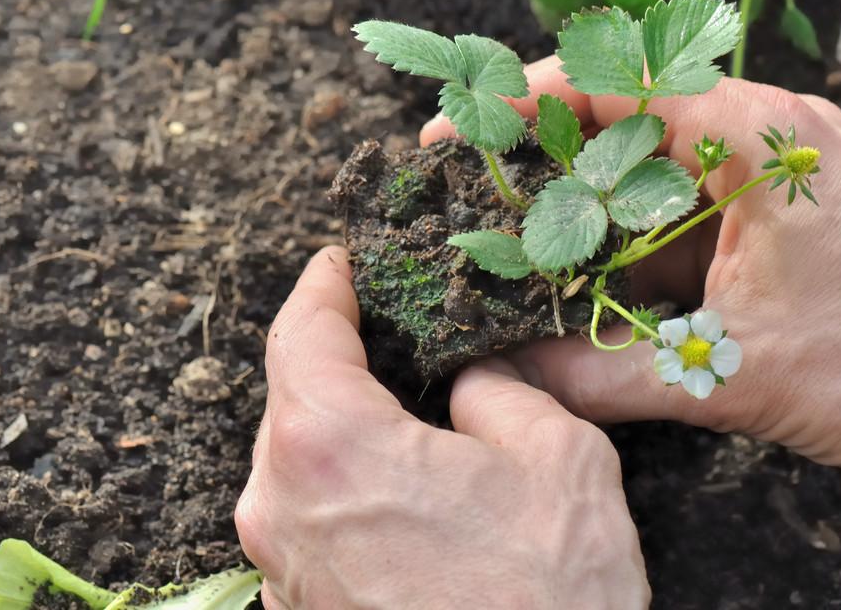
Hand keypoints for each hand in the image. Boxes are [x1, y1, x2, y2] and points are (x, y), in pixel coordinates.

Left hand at [235, 247, 649, 608]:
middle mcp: (283, 506)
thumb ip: (501, 391)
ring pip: (298, 460)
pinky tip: (404, 487)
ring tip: (405, 406)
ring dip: (343, 423)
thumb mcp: (557, 457)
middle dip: (338, 355)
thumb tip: (470, 380)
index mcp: (332, 445)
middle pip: (293, 396)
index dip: (323, 286)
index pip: (301, 332)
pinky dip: (346, 483)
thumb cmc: (549, 596)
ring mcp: (284, 568)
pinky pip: (312, 517)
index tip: (340, 264)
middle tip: (391, 327)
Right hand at [423, 57, 840, 471]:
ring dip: (589, 209)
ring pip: (652, 169)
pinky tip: (596, 284)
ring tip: (524, 251)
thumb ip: (607, 373)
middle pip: (623, 119)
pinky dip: (633, 242)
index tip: (458, 132)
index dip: (523, 102)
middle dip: (545, 159)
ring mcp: (770, 170)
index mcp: (751, 136)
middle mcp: (760, 133)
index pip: (614, 83)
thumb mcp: (732, 371)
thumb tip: (512, 374)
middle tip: (478, 201)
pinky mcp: (775, 213)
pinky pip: (684, 209)